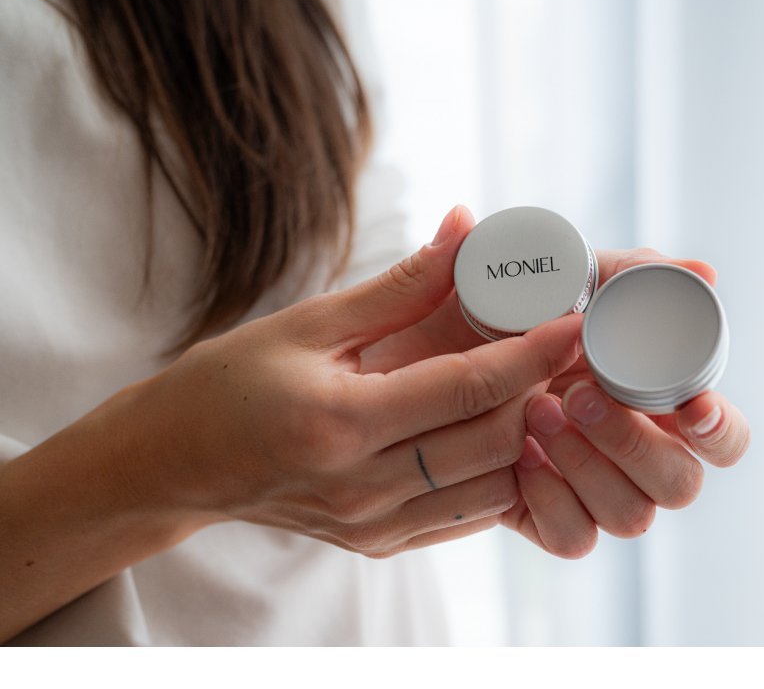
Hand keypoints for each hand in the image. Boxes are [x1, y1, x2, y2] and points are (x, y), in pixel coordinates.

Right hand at [128, 206, 582, 557]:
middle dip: (539, 390)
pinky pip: (469, 516)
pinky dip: (498, 474)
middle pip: (495, 441)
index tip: (575, 321)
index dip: (532, 352)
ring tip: (532, 386)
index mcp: (340, 423)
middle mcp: (363, 488)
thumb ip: (400, 285)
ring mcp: (373, 527)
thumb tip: (466, 229)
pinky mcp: (380, 545)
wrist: (177, 463)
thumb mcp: (310, 323)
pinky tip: (498, 431)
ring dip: (526, 436)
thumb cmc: (231, 382)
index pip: (468, 389)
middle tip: (556, 346)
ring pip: (495, 486)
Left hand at [355, 209, 749, 557]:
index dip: (720, 429)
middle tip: (580, 394)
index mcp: (655, 395)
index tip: (694, 406)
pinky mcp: (545, 513)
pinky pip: (573, 537)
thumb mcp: (565, 278)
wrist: (425, 343)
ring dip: (590, 467)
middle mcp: (633, 450)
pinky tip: (521, 455)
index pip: (720, 434)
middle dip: (637, 443)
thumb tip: (705, 272)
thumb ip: (629, 273)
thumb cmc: (511, 305)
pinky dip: (553, 499)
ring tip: (536, 411)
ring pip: (631, 517)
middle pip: (680, 485)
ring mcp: (590, 487)